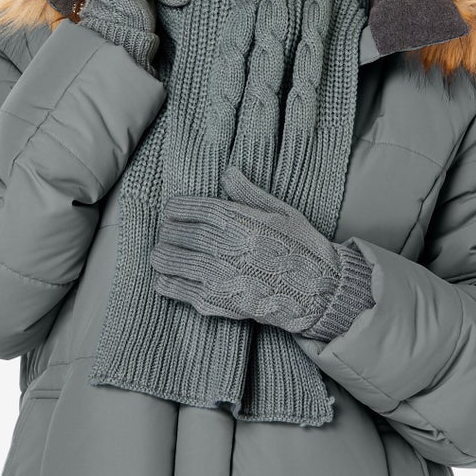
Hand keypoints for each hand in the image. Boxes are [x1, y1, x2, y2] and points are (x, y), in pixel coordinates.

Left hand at [150, 165, 344, 334]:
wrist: (316, 292)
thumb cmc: (301, 247)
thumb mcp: (281, 212)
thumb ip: (248, 193)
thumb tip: (227, 173)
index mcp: (240, 220)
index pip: (195, 209)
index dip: (177, 208)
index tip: (170, 210)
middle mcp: (226, 246)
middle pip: (180, 234)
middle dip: (168, 232)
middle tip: (165, 232)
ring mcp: (219, 275)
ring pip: (174, 261)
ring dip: (161, 256)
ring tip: (159, 254)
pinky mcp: (218, 301)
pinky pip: (180, 290)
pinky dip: (167, 283)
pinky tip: (164, 279)